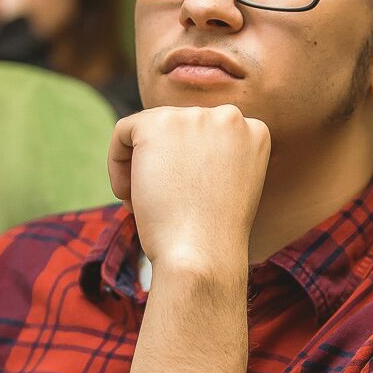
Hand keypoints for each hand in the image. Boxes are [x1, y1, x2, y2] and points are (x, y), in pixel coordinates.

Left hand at [107, 104, 270, 272]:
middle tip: (162, 205)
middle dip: (163, 165)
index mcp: (255, 131)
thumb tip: (179, 146)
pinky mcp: (158, 123)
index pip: (206, 135)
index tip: (186, 197)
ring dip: (140, 167)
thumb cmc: (212, 235)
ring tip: (143, 203)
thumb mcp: (229, 187)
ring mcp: (194, 116)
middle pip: (177, 129)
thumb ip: (214, 158)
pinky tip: (128, 195)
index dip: (189, 167)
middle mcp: (230, 116)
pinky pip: (124, 132)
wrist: (201, 256)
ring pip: (149, 130)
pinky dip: (117, 164)